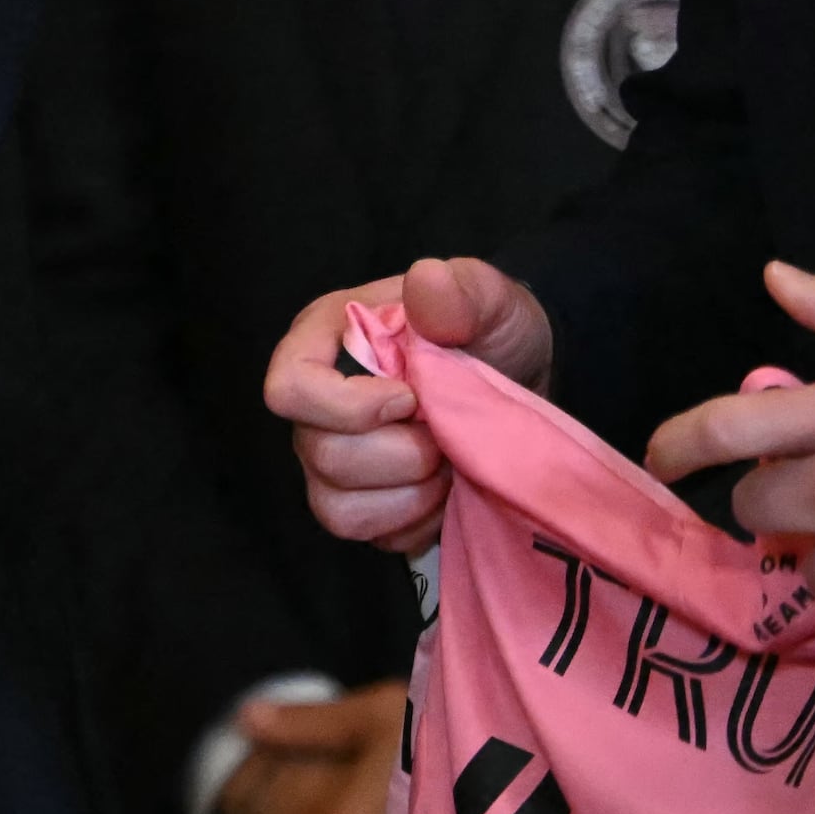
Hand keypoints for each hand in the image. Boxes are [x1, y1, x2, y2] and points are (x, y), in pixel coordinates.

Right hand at [267, 257, 555, 553]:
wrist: (525, 383)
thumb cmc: (494, 331)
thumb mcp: (490, 299)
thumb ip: (461, 290)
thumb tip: (425, 279)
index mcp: (325, 343)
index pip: (290, 388)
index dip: (348, 406)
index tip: (412, 398)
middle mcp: (316, 407)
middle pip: (320, 454)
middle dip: (402, 454)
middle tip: (446, 433)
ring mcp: (332, 461)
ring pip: (337, 507)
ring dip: (409, 494)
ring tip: (448, 464)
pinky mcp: (362, 504)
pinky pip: (369, 535)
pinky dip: (415, 522)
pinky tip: (444, 494)